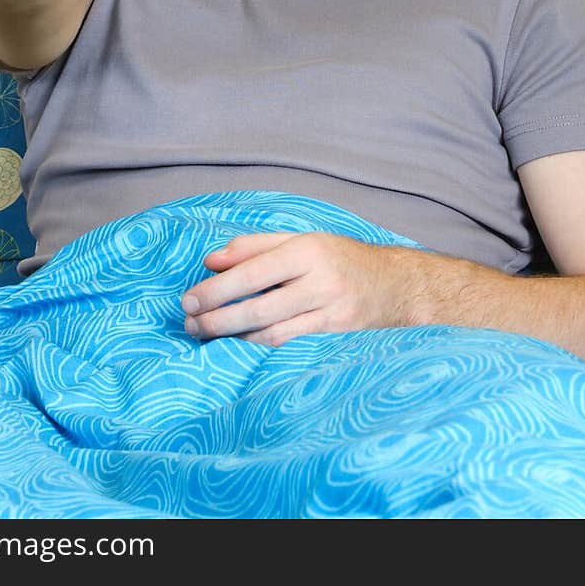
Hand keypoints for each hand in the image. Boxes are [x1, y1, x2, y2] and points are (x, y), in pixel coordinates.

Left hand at [180, 231, 424, 346]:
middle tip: (189, 324)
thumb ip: (255, 247)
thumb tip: (211, 260)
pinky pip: (289, 345)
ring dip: (233, 337)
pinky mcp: (336, 337)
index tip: (189, 299)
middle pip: (259, 306)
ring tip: (206, 335)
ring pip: (272, 332)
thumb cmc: (339, 258)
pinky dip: (260, 346)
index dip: (217, 288)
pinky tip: (238, 345)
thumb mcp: (302, 239)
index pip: (253, 271)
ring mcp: (331, 313)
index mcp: (308, 250)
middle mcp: (320, 281)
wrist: (396, 286)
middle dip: (218, 318)